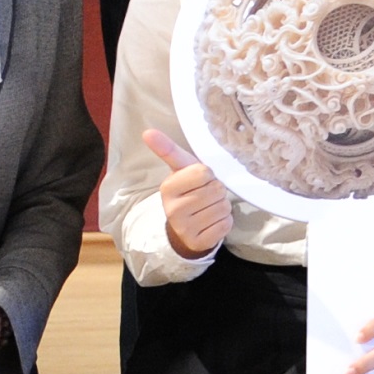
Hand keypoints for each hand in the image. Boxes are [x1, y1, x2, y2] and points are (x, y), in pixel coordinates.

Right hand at [141, 127, 233, 259]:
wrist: (183, 227)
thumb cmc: (188, 191)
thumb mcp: (180, 170)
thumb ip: (167, 150)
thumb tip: (147, 131)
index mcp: (168, 188)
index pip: (203, 172)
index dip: (208, 174)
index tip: (199, 179)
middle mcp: (173, 210)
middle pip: (216, 189)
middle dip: (216, 190)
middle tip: (205, 195)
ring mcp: (184, 228)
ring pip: (223, 207)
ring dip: (222, 206)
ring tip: (208, 208)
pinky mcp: (198, 242)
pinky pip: (226, 224)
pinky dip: (224, 222)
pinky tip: (211, 222)